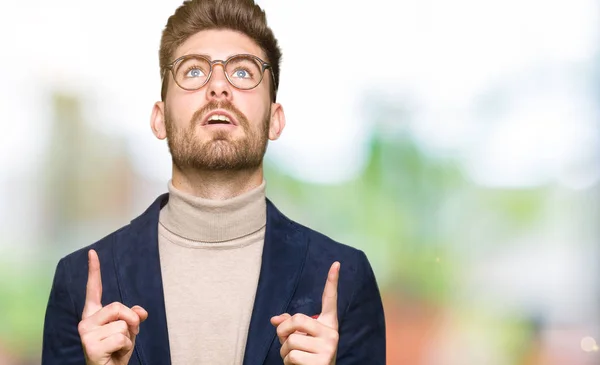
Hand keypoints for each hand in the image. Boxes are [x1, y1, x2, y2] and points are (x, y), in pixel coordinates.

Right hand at [78, 249, 148, 364]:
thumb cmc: (116, 353)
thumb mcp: (129, 332)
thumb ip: (133, 317)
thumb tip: (141, 312)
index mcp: (93, 315)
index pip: (93, 290)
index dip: (93, 271)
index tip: (92, 252)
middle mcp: (86, 322)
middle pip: (118, 306)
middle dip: (131, 320)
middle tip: (128, 335)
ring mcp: (85, 333)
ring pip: (122, 324)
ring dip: (129, 338)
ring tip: (118, 348)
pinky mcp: (91, 345)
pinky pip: (122, 337)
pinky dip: (126, 348)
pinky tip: (115, 355)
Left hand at [270, 262, 339, 364]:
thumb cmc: (308, 357)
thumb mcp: (302, 339)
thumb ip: (290, 327)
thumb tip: (274, 319)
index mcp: (328, 325)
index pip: (330, 300)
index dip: (332, 281)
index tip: (336, 263)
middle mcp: (332, 334)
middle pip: (297, 319)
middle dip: (282, 331)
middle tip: (283, 341)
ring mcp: (328, 348)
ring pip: (290, 341)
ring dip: (284, 352)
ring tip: (294, 357)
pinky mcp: (321, 362)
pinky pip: (292, 356)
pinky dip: (287, 363)